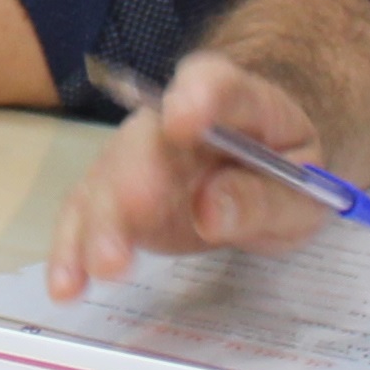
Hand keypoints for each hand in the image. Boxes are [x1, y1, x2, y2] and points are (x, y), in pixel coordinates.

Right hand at [46, 49, 362, 297]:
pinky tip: (67, 286)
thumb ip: (263, 199)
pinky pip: (85, 213)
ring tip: (104, 269)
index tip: (182, 122)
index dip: (197, 97)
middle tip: (132, 233)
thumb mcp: (302, 195)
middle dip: (131, 185)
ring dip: (99, 225)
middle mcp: (173, 118)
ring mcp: (137, 153)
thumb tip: (209, 210)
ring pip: (106, 179)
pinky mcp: (114, 192)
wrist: (257, 160)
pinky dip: (73, 249)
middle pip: (145, 142)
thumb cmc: (285, 170)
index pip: (215, 83)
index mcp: (238, 102)